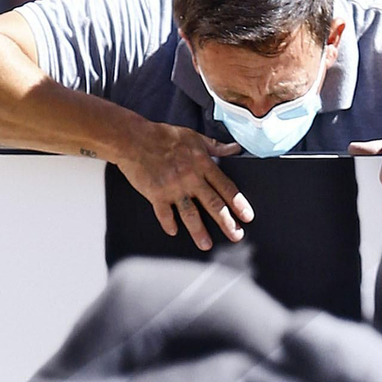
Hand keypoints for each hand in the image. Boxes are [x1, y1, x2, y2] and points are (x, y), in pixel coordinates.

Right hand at [115, 118, 250, 249]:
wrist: (133, 138)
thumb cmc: (163, 136)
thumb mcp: (193, 136)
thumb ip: (216, 146)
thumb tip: (236, 149)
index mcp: (201, 163)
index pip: (225, 186)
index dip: (238, 203)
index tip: (247, 216)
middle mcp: (190, 176)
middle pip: (213, 203)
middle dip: (227, 222)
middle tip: (236, 236)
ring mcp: (173, 186)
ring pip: (190, 213)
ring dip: (199, 231)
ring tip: (206, 245)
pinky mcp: (156, 193)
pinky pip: (165, 214)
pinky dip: (169, 224)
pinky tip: (174, 232)